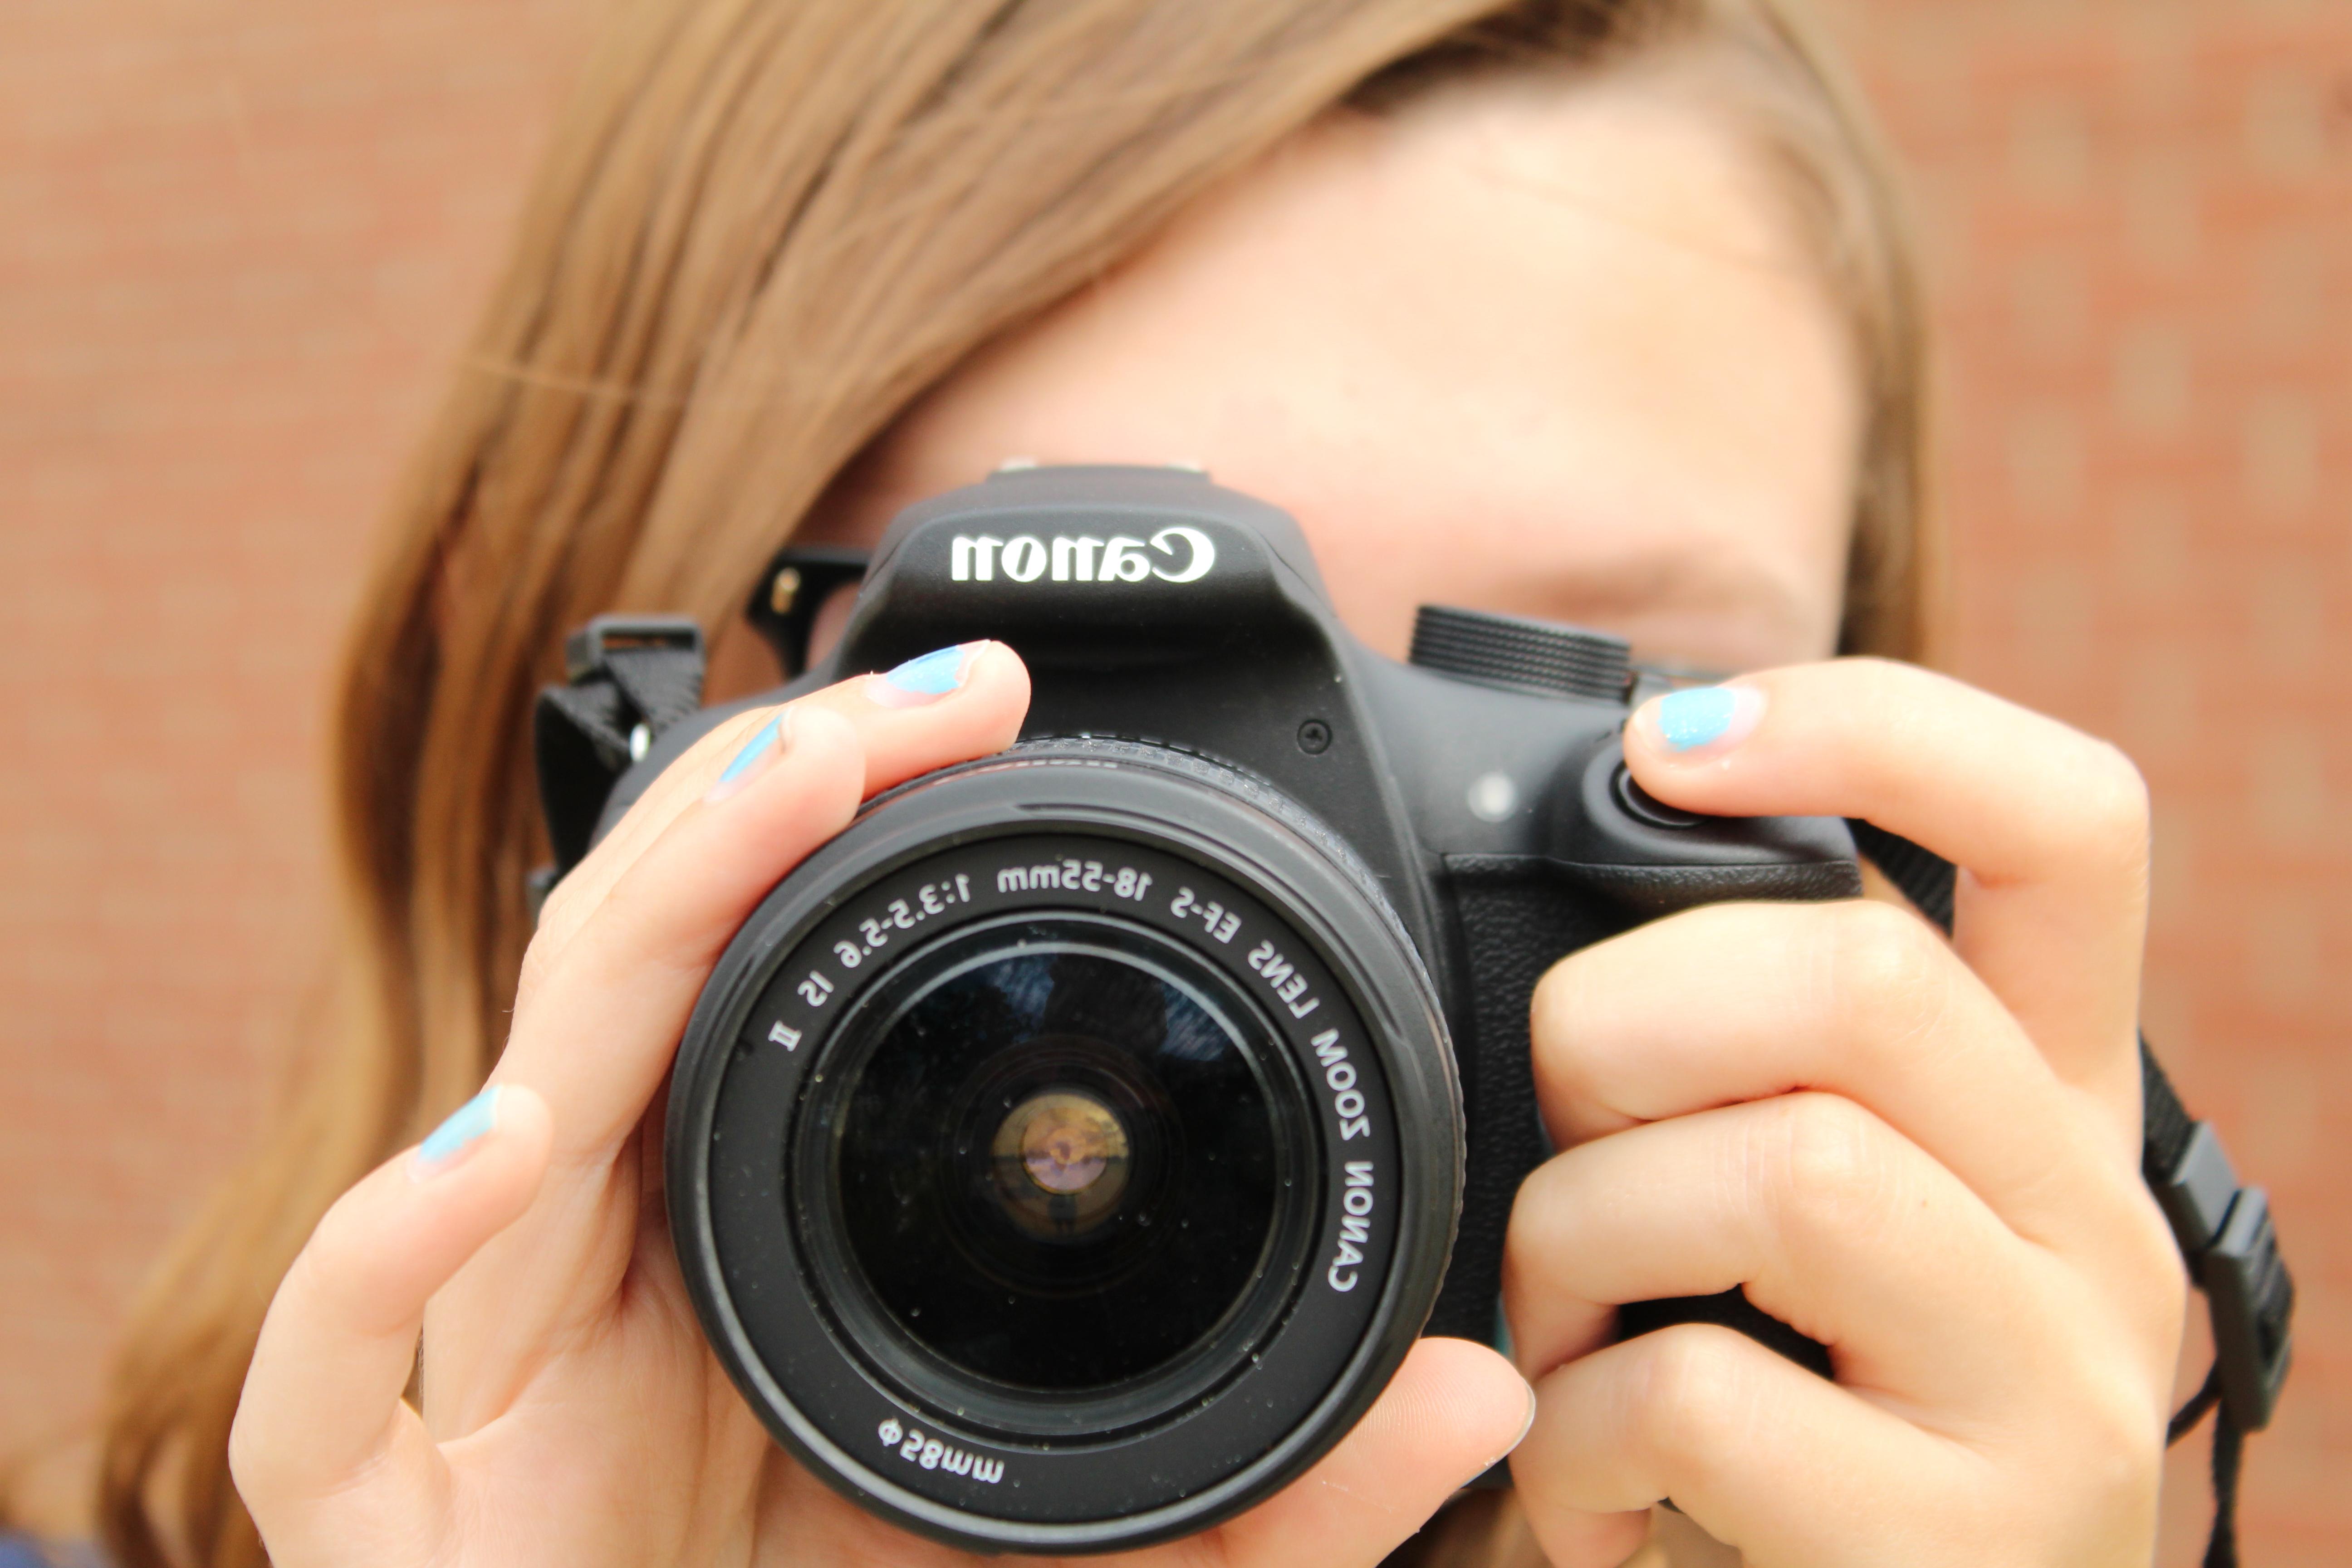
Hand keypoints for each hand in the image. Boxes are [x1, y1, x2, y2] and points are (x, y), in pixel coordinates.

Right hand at [229, 641, 1530, 1567]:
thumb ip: (1278, 1503)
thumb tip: (1477, 1398)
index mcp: (748, 1244)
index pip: (772, 980)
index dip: (854, 823)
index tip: (997, 709)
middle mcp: (611, 1273)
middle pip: (642, 985)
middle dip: (758, 810)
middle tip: (912, 692)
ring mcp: (490, 1384)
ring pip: (503, 1106)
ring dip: (623, 933)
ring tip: (760, 796)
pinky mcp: (395, 1519)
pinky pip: (327, 1377)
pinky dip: (385, 1248)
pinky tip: (496, 1146)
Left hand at [1503, 659, 2186, 1567]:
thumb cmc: (1769, 1424)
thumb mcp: (1770, 1208)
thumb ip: (1736, 1055)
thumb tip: (1597, 860)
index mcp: (2037, 1105)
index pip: (2065, 827)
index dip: (1873, 728)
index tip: (1668, 742)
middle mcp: (2089, 1226)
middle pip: (1862, 979)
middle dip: (1621, 1032)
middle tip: (1573, 1151)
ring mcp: (2057, 1393)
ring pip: (1783, 1174)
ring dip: (1580, 1248)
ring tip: (1571, 1347)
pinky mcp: (1966, 1545)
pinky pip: (1701, 1398)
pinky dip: (1572, 1441)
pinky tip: (1594, 1493)